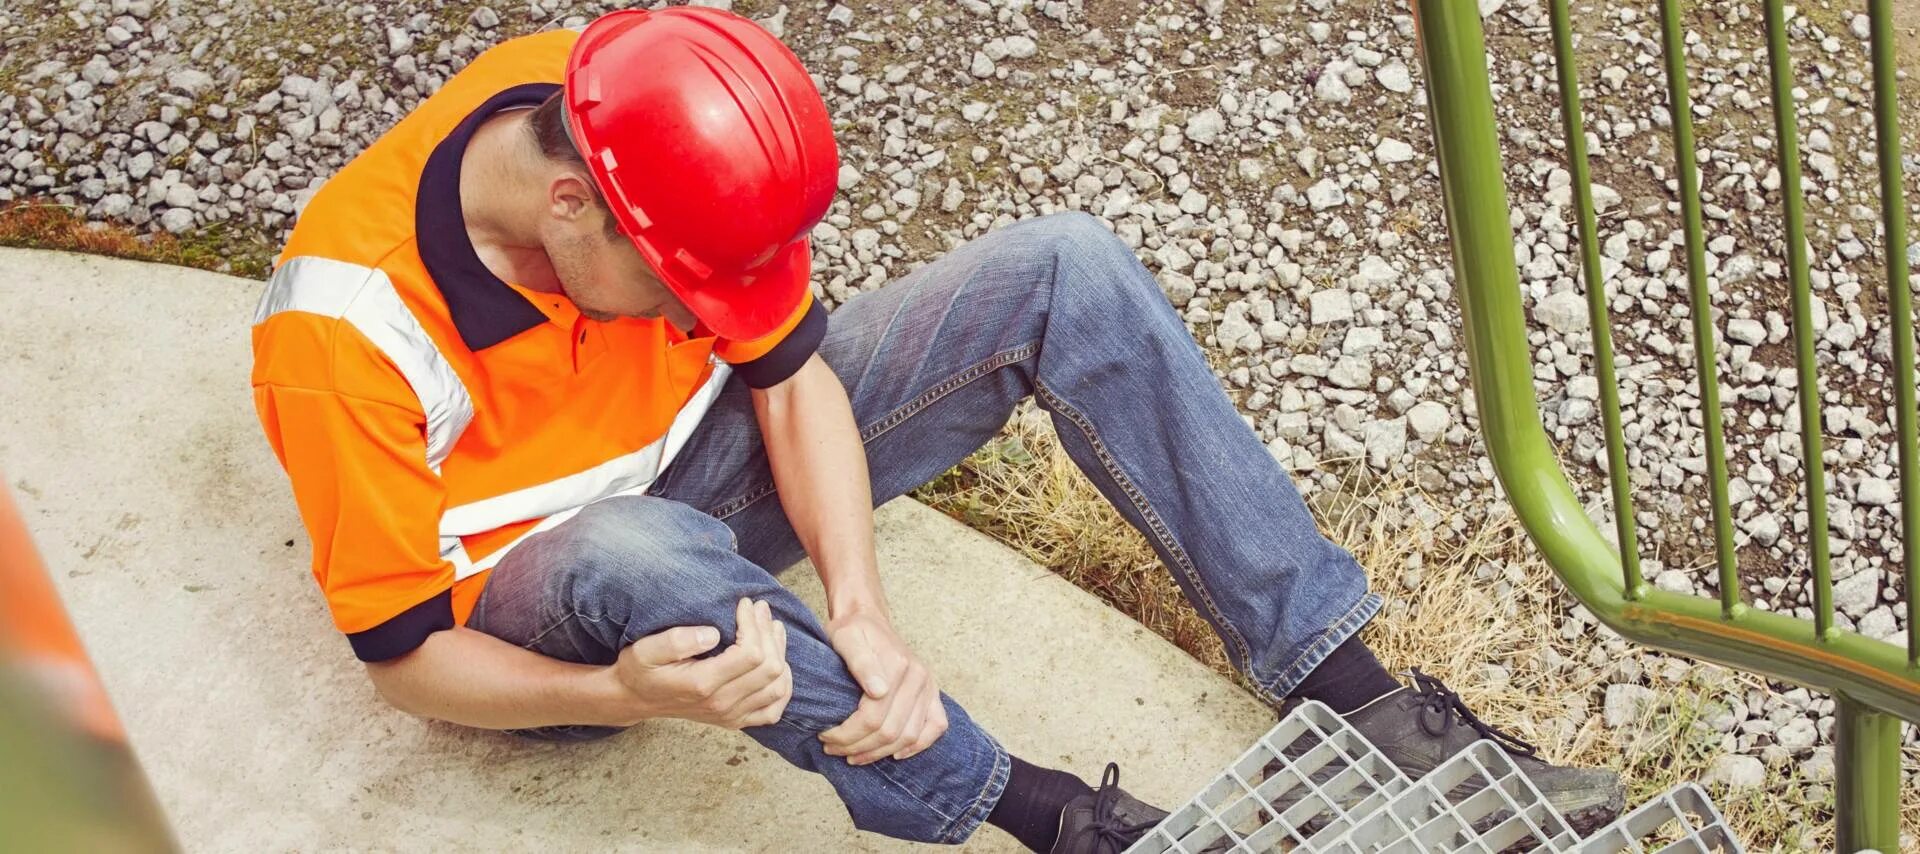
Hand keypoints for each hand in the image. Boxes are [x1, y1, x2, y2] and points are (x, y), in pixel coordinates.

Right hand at [609, 598, 791, 729]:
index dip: (754, 624)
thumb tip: (713, 634)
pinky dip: (782, 686)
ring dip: (780, 653)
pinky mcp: (736, 720)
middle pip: (769, 667)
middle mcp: (722, 704)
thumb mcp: (645, 650)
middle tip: (760, 608)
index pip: (751, 654)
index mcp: (703, 684)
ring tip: (772, 627)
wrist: (636, 699)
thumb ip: (676, 641)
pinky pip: (774, 709)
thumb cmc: (640, 670)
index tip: (744, 603)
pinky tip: (778, 664)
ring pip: (777, 686)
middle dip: (769, 632)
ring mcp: (731, 716)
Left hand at [821, 607, 947, 763]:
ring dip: (880, 752)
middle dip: (858, 747)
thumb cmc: (852, 630)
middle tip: (833, 748)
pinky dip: (918, 745)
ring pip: (909, 736)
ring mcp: (929, 686)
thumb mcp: (845, 638)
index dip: (847, 734)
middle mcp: (919, 677)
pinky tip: (895, 753)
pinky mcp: (933, 693)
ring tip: (854, 755)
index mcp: (897, 665)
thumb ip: (860, 662)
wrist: (868, 617)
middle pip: (890, 731)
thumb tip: (879, 691)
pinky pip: (936, 727)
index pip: (873, 716)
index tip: (825, 736)